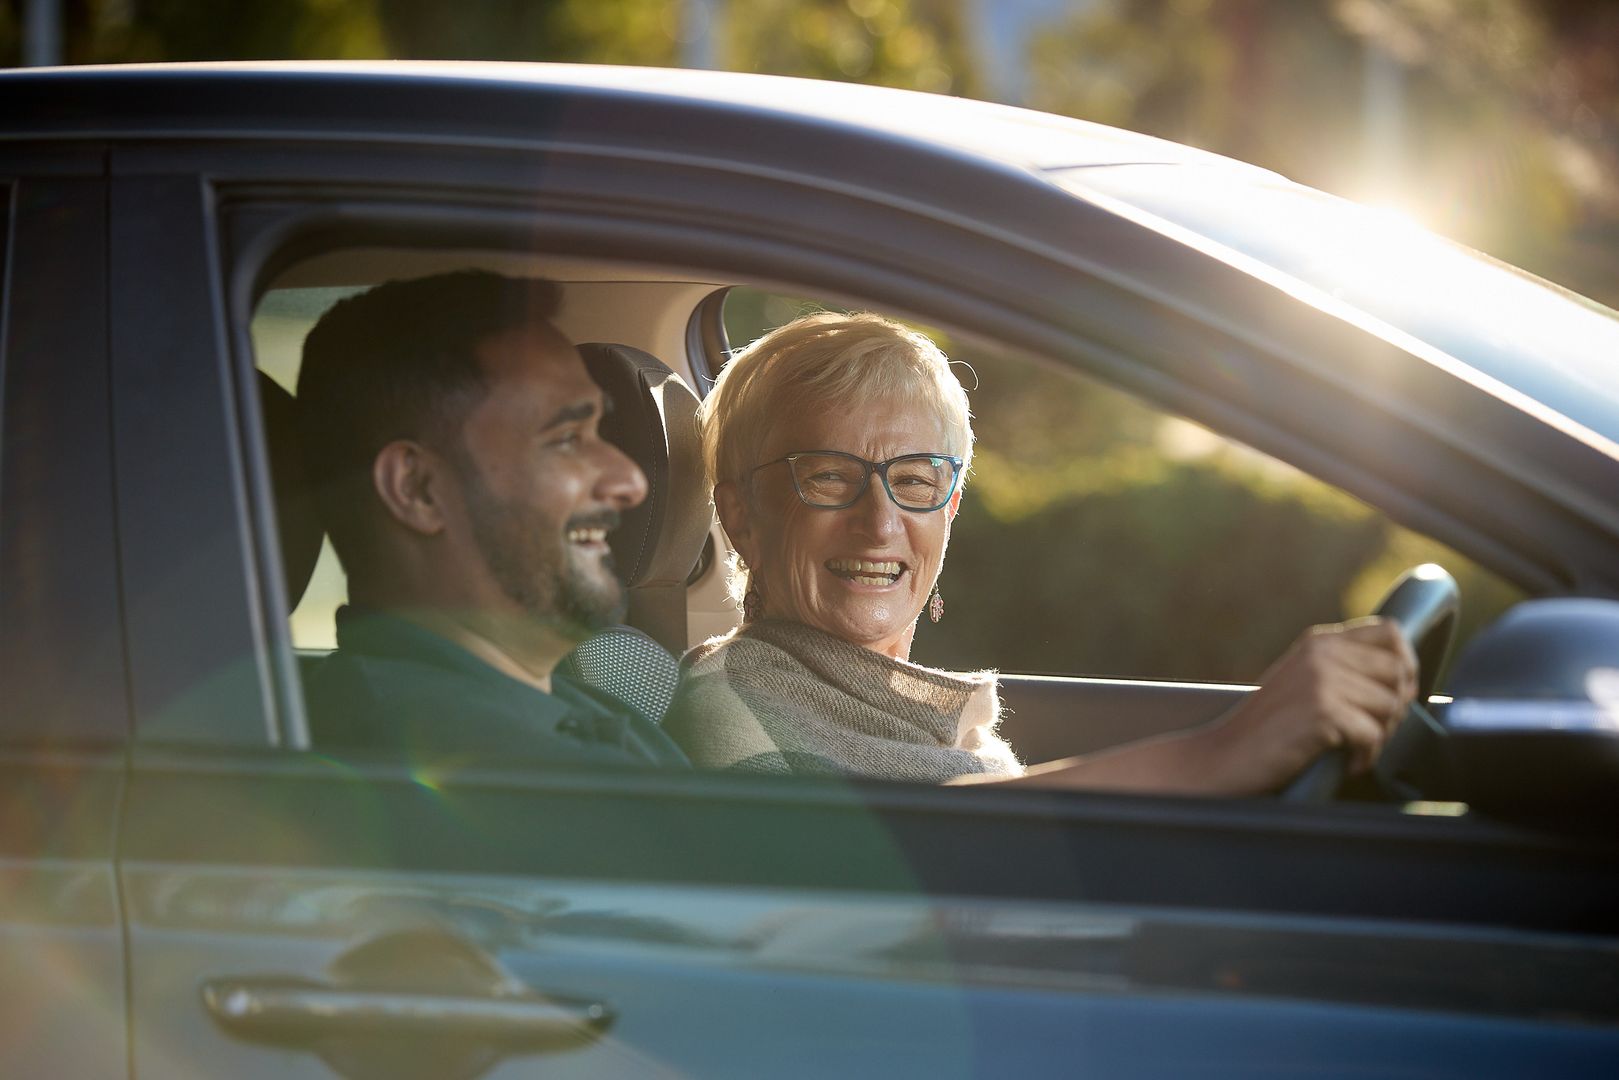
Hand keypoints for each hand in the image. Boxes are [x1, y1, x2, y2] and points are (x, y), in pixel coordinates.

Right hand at [1206, 617, 1417, 793]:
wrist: (1223, 755)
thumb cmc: (1267, 728)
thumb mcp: (1302, 681)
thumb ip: (1341, 668)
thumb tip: (1404, 679)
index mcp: (1318, 641)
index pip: (1390, 632)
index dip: (1404, 664)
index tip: (1392, 693)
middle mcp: (1321, 653)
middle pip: (1399, 671)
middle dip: (1396, 706)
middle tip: (1373, 730)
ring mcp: (1321, 680)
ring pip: (1390, 705)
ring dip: (1381, 735)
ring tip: (1354, 748)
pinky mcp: (1322, 711)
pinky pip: (1373, 734)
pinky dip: (1366, 756)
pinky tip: (1347, 762)